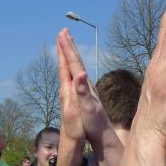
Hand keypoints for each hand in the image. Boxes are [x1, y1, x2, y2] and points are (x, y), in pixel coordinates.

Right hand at [57, 29, 117, 149]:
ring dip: (72, 55)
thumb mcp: (88, 107)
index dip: (67, 49)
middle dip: (69, 46)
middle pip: (77, 61)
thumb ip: (83, 91)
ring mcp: (88, 88)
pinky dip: (74, 67)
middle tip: (63, 31)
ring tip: (67, 45)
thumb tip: (81, 74)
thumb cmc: (94, 122)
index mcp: (84, 85)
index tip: (61, 34)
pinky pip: (79, 75)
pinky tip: (75, 68)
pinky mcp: (87, 94)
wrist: (103, 133)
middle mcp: (87, 84)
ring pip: (78, 67)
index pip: (74, 63)